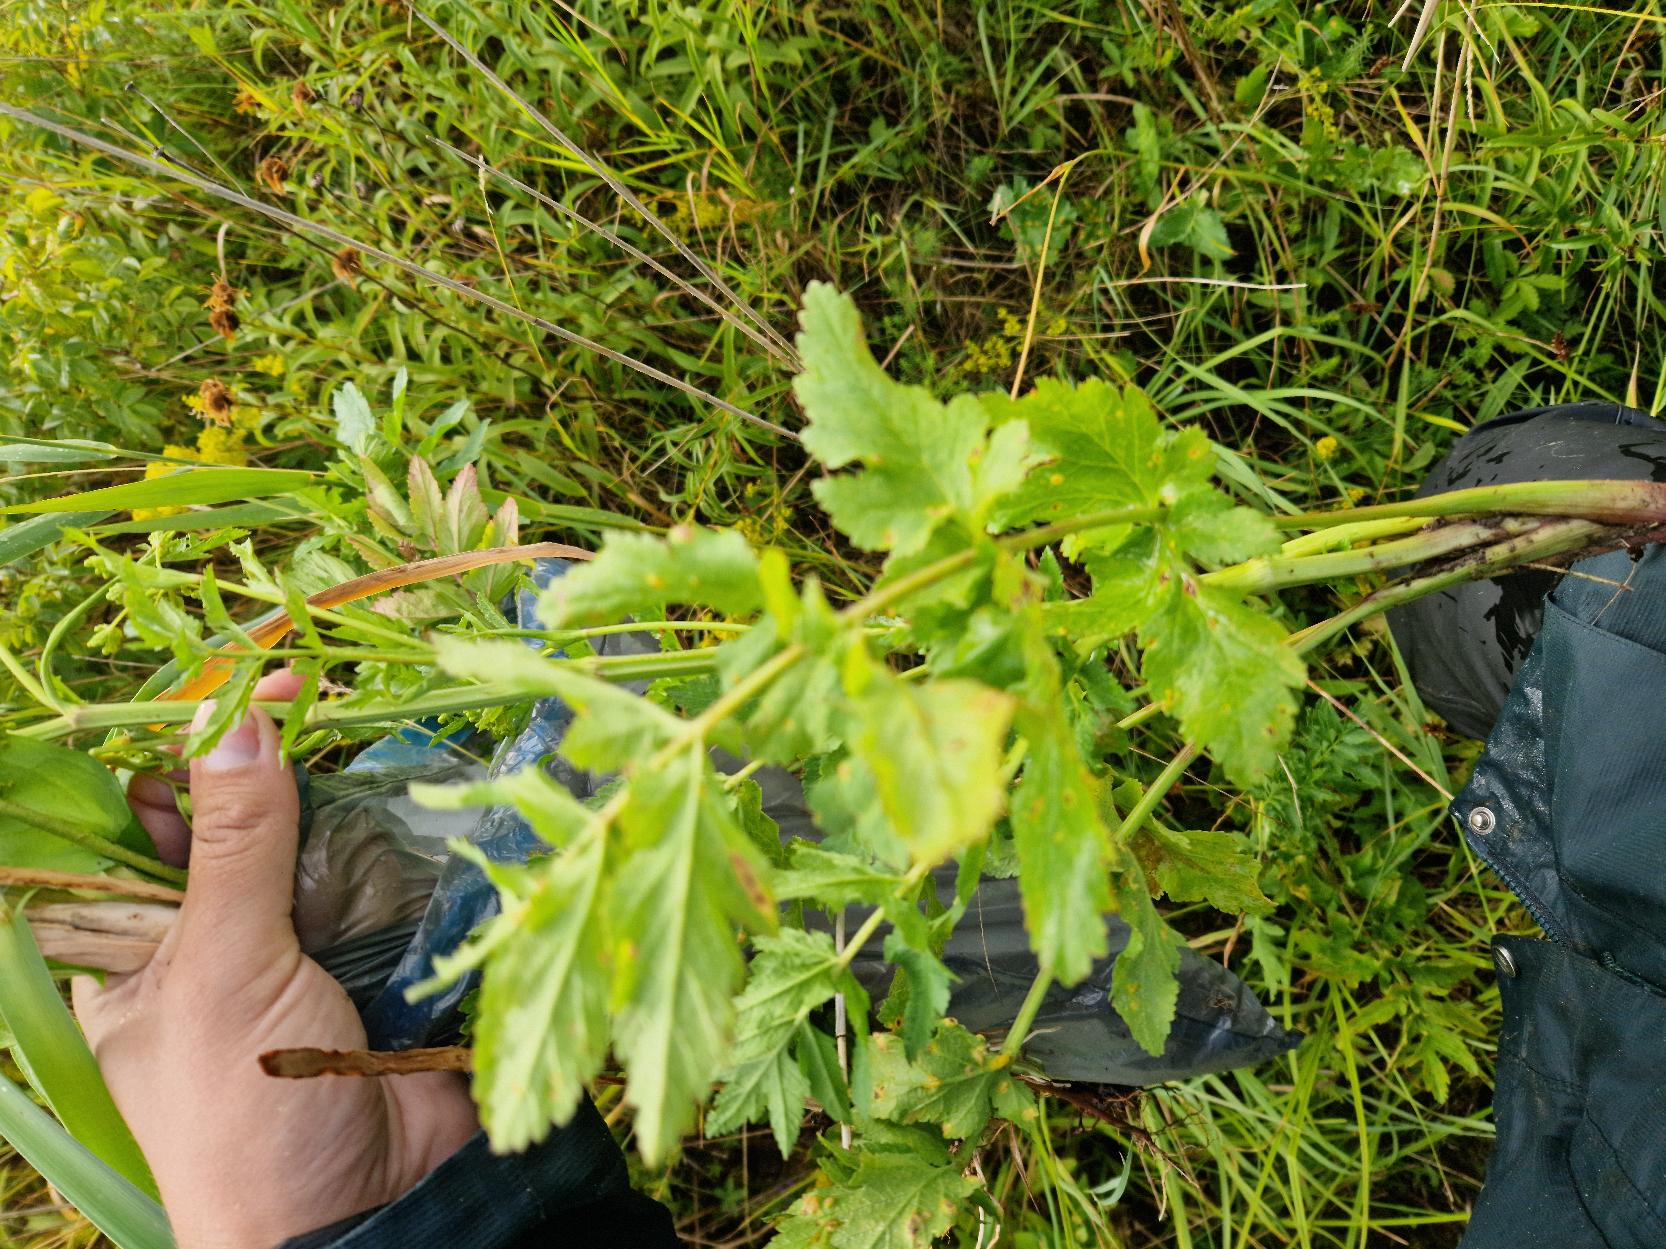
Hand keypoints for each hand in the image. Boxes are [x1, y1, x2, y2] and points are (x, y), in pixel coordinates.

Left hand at [73, 671, 477, 1248]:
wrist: (367, 1218)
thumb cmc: (245, 1113)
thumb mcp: (221, 970)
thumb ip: (235, 844)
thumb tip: (236, 720)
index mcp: (138, 956)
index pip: (143, 829)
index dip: (182, 754)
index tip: (237, 690)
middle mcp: (216, 945)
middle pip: (239, 824)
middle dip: (270, 763)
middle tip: (307, 686)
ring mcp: (304, 953)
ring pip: (318, 845)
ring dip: (342, 800)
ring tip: (365, 737)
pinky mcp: (380, 963)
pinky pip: (386, 881)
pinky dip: (402, 844)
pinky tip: (414, 798)